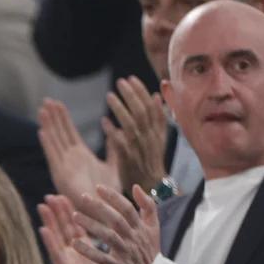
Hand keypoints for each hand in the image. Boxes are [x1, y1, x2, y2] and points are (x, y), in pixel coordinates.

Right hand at [38, 195, 123, 263]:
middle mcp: (75, 253)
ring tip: (43, 205)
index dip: (73, 211)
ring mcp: (69, 261)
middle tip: (53, 195)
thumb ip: (118, 246)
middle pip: (65, 228)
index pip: (78, 226)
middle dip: (59, 211)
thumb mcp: (114, 262)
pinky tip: (43, 230)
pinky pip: (56, 255)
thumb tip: (127, 233)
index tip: (70, 195)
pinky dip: (49, 242)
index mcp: (87, 250)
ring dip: (50, 221)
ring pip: (57, 237)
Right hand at [39, 98, 116, 204]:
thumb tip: (116, 131)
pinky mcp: (61, 176)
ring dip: (48, 126)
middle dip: (53, 117)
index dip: (63, 118)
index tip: (58, 103)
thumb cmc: (109, 194)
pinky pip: (53, 157)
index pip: (69, 133)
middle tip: (47, 100)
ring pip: (55, 142)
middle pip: (59, 134)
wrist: (104, 211)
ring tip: (43, 109)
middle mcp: (69, 160)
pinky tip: (42, 132)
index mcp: (81, 157)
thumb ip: (113, 150)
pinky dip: (48, 145)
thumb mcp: (114, 166)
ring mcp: (64, 167)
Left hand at [72, 186, 161, 263]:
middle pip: (116, 220)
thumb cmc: (150, 251)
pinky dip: (89, 251)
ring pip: (108, 236)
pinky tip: (75, 243)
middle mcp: (133, 238)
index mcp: (141, 228)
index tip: (98, 187)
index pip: (127, 208)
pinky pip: (102, 258)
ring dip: (91, 225)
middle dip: (99, 207)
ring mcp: (126, 253)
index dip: (113, 197)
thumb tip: (135, 186)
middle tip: (82, 196)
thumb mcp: (154, 227)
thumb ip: (148, 206)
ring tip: (74, 216)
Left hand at [104, 77, 168, 192]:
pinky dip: (112, 131)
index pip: (151, 106)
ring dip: (120, 109)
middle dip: (131, 95)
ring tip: (109, 95)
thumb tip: (157, 95)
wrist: (151, 185)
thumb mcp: (159, 136)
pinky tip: (103, 121)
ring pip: (131, 124)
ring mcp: (140, 148)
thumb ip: (158, 117)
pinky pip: (120, 143)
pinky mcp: (129, 159)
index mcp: (158, 131)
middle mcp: (150, 137)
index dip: (141, 91)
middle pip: (141, 112)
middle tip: (120, 82)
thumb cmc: (151, 159)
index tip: (131, 78)